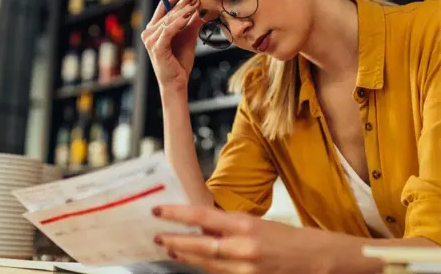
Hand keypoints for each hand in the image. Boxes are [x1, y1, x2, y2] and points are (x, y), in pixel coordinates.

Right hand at [141, 0, 202, 91]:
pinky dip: (179, 22)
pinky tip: (188, 16)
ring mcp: (151, 40)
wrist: (176, 82)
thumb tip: (202, 7)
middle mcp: (149, 32)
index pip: (163, 7)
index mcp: (154, 28)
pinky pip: (169, 30)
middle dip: (181, 1)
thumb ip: (191, 22)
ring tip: (196, 2)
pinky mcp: (157, 47)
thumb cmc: (180, 61)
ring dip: (183, 10)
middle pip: (167, 12)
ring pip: (169, 20)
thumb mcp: (188, 36)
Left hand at [153, 205, 337, 273]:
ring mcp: (247, 271)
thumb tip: (202, 226)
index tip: (157, 211)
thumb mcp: (259, 224)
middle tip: (157, 237)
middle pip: (199, 247)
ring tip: (171, 249)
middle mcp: (244, 249)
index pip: (202, 217)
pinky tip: (197, 264)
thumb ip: (230, 226)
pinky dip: (208, 270)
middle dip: (174, 242)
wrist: (322, 260)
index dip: (176, 214)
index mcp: (246, 225)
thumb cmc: (291, 239)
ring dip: (186, 257)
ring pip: (207, 265)